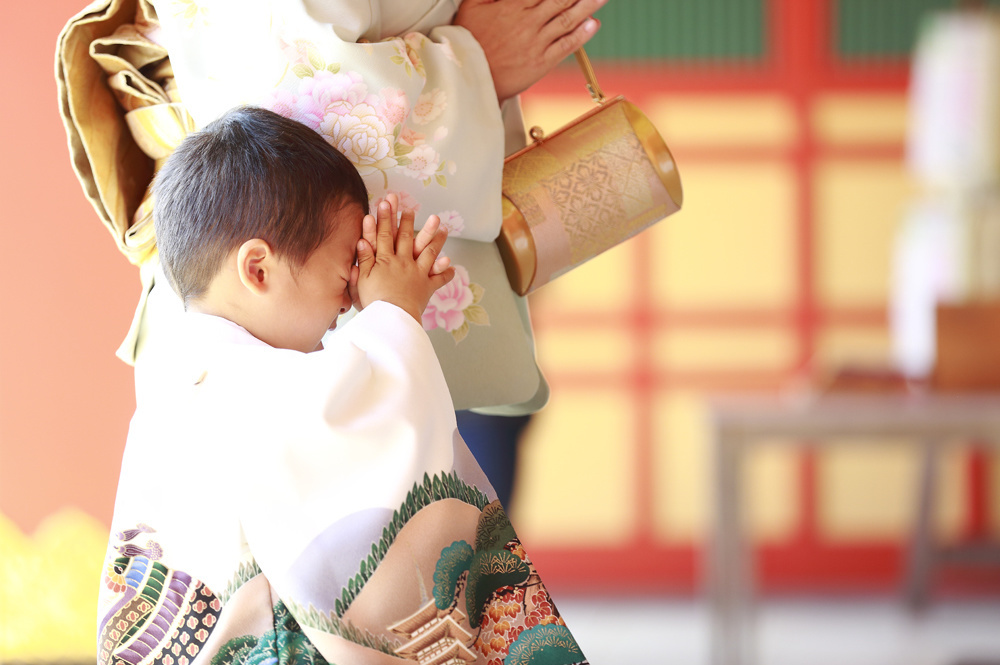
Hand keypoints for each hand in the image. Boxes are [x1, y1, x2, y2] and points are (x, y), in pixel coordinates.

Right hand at [351, 201, 454, 322]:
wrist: (391, 318)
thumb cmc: (373, 302)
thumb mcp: (362, 280)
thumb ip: (363, 259)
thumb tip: (361, 240)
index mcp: (385, 260)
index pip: (383, 234)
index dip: (384, 218)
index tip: (385, 202)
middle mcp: (403, 262)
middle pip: (405, 237)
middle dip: (407, 221)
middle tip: (410, 208)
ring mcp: (417, 273)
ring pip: (428, 251)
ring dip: (435, 238)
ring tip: (441, 226)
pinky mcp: (426, 287)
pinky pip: (438, 279)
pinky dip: (446, 273)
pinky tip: (452, 265)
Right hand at [455, 0, 605, 103]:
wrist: (468, 77)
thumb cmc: (466, 39)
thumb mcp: (472, 4)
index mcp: (512, 6)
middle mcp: (528, 22)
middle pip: (561, 0)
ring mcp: (536, 43)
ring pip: (567, 19)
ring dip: (588, 6)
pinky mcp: (541, 62)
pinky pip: (565, 46)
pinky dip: (582, 35)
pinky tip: (594, 24)